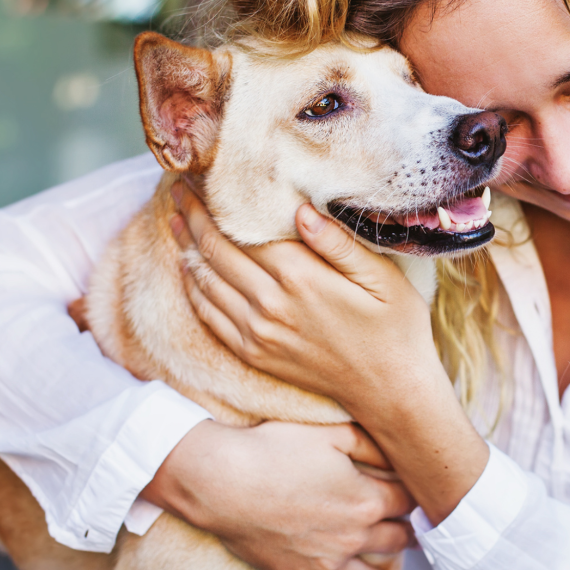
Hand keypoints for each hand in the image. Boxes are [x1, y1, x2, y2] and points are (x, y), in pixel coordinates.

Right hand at [141, 419, 413, 569]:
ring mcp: (323, 561)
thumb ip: (369, 444)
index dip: (415, 497)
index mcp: (366, 500)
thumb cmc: (277, 450)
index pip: (404, 501)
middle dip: (406, 537)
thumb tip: (397, 453)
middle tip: (416, 539)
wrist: (227, 483)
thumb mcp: (331, 434)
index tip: (422, 497)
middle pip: (391, 539)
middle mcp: (352, 537)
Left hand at [169, 182, 490, 525]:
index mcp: (301, 278)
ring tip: (175, 219)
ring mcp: (258, 333)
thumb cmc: (395, 328)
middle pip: (216, 252)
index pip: (242, 231)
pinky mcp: (254, 354)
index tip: (200, 177)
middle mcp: (271, 305)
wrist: (390, 392)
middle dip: (193, 217)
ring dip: (186, 248)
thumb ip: (338, 243)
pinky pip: (210, 317)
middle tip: (177, 189)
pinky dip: (194, 288)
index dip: (215, 204)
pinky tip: (189, 269)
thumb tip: (300, 209)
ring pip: (206, 282)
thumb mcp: (382, 278)